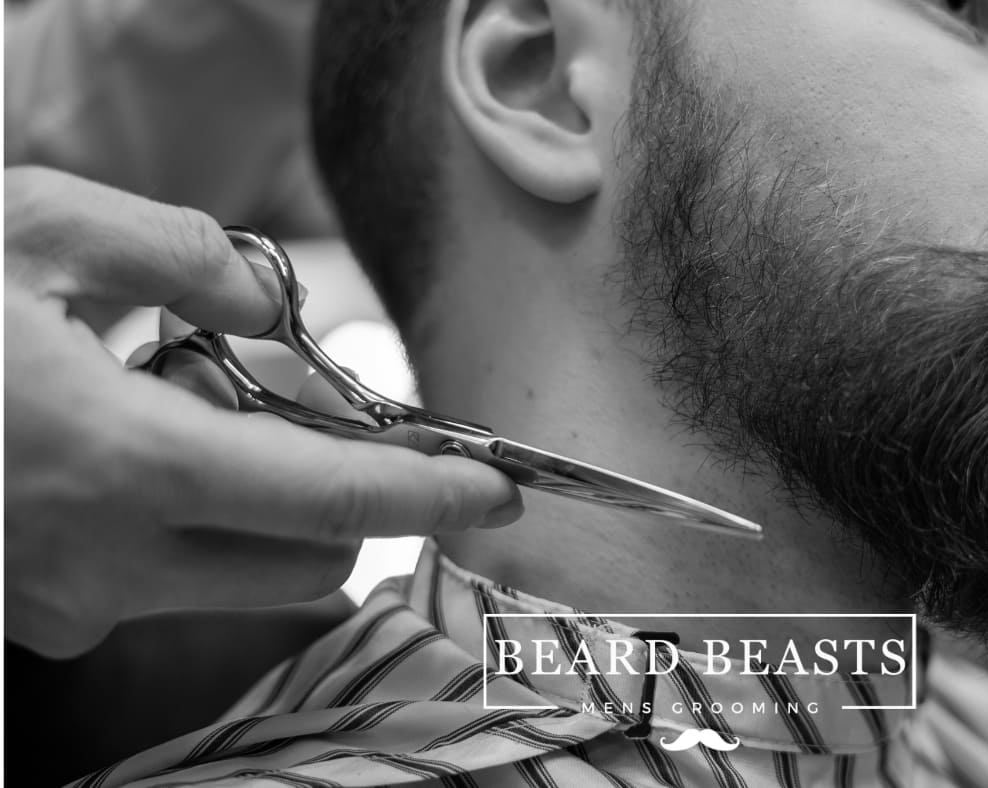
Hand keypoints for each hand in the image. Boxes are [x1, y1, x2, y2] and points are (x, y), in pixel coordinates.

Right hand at [3, 167, 521, 658]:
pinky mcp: (35, 619)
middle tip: (293, 408)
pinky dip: (177, 523)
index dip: (432, 495)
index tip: (496, 490)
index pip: (332, 498)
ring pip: (235, 576)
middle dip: (342, 499)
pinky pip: (153, 580)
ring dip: (256, 510)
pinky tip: (110, 448)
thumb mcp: (38, 228)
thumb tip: (269, 307)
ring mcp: (66, 604)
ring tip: (167, 408)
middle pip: (306, 560)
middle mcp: (105, 559)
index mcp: (122, 458)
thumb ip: (183, 256)